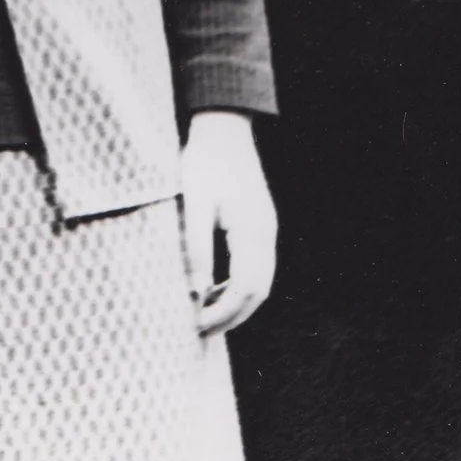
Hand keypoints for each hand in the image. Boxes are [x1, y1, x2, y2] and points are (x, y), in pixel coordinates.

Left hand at [180, 110, 276, 336]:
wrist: (223, 128)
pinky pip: (257, 267)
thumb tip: (196, 293)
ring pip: (261, 282)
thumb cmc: (203, 162)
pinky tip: (215, 288)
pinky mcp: (260, 224)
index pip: (244, 289)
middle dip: (232, 317)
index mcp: (251, 231)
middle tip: (200, 331)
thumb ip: (196, 249)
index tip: (195, 325)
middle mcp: (266, 234)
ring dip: (237, 304)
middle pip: (258, 292)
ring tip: (205, 315)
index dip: (222, 314)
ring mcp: (267, 229)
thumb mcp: (193, 205)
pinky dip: (239, 286)